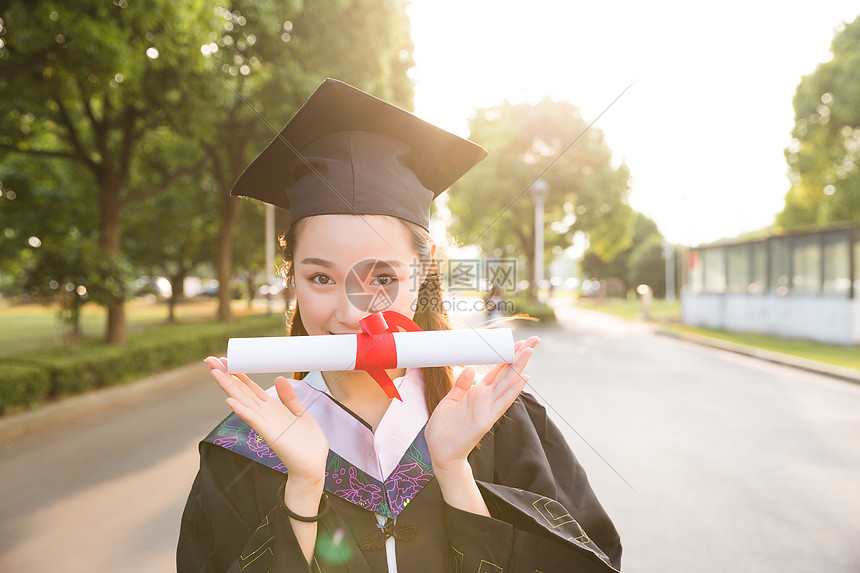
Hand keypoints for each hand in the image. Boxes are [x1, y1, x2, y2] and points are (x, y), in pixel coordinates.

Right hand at [205, 357, 328, 483]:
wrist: (312, 466)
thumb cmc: (306, 443)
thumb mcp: (300, 413)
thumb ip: (289, 397)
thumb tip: (278, 378)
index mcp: (272, 408)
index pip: (250, 387)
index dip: (238, 372)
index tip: (226, 359)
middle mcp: (264, 414)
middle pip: (241, 390)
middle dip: (226, 374)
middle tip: (209, 360)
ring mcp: (265, 424)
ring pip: (243, 401)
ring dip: (229, 386)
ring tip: (215, 372)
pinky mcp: (270, 435)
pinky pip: (253, 420)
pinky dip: (242, 410)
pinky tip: (229, 401)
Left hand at [425, 336, 539, 472]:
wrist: (439, 452)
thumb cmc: (444, 429)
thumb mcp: (450, 400)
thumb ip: (461, 385)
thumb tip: (470, 368)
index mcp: (477, 393)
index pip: (497, 370)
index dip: (506, 355)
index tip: (517, 342)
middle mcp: (486, 399)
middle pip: (507, 373)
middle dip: (519, 356)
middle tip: (534, 340)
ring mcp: (488, 408)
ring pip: (508, 383)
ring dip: (519, 366)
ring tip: (529, 350)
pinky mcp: (486, 420)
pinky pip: (502, 402)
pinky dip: (514, 390)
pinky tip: (524, 378)